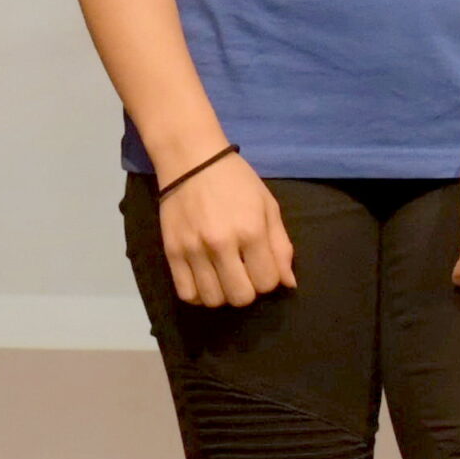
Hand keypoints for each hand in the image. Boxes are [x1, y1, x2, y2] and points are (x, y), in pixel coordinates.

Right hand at [158, 154, 295, 307]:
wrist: (190, 159)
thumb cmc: (235, 180)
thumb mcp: (268, 206)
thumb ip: (281, 246)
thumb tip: (288, 283)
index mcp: (250, 231)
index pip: (267, 282)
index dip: (269, 280)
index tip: (261, 266)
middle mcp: (221, 244)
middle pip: (240, 297)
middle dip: (247, 291)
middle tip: (242, 274)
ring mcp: (193, 249)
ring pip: (213, 299)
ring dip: (223, 294)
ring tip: (223, 277)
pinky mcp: (171, 251)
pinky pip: (186, 292)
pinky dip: (198, 295)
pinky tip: (204, 281)